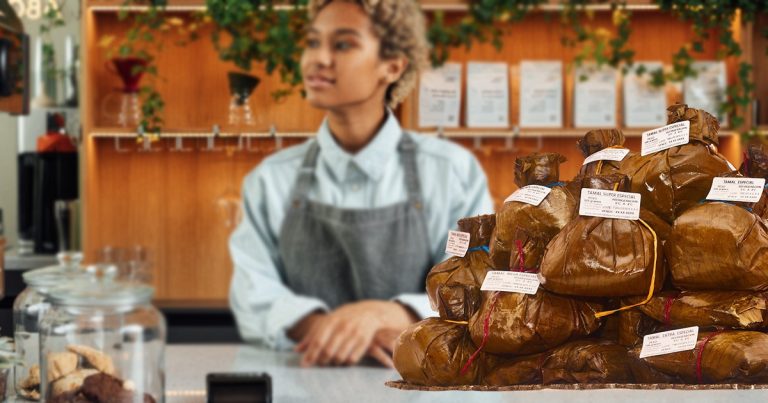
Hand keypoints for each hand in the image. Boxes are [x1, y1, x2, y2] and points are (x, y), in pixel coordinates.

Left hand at [295, 300, 416, 366]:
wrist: (370, 312)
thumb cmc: (343, 318)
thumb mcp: (327, 321)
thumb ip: (312, 335)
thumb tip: (297, 350)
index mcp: (331, 320)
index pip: (318, 341)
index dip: (310, 355)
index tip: (304, 365)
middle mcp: (343, 327)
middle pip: (328, 352)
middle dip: (321, 361)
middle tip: (319, 363)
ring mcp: (355, 334)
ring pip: (339, 357)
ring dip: (333, 363)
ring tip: (330, 361)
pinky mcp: (364, 342)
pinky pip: (352, 359)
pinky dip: (345, 363)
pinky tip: (342, 360)